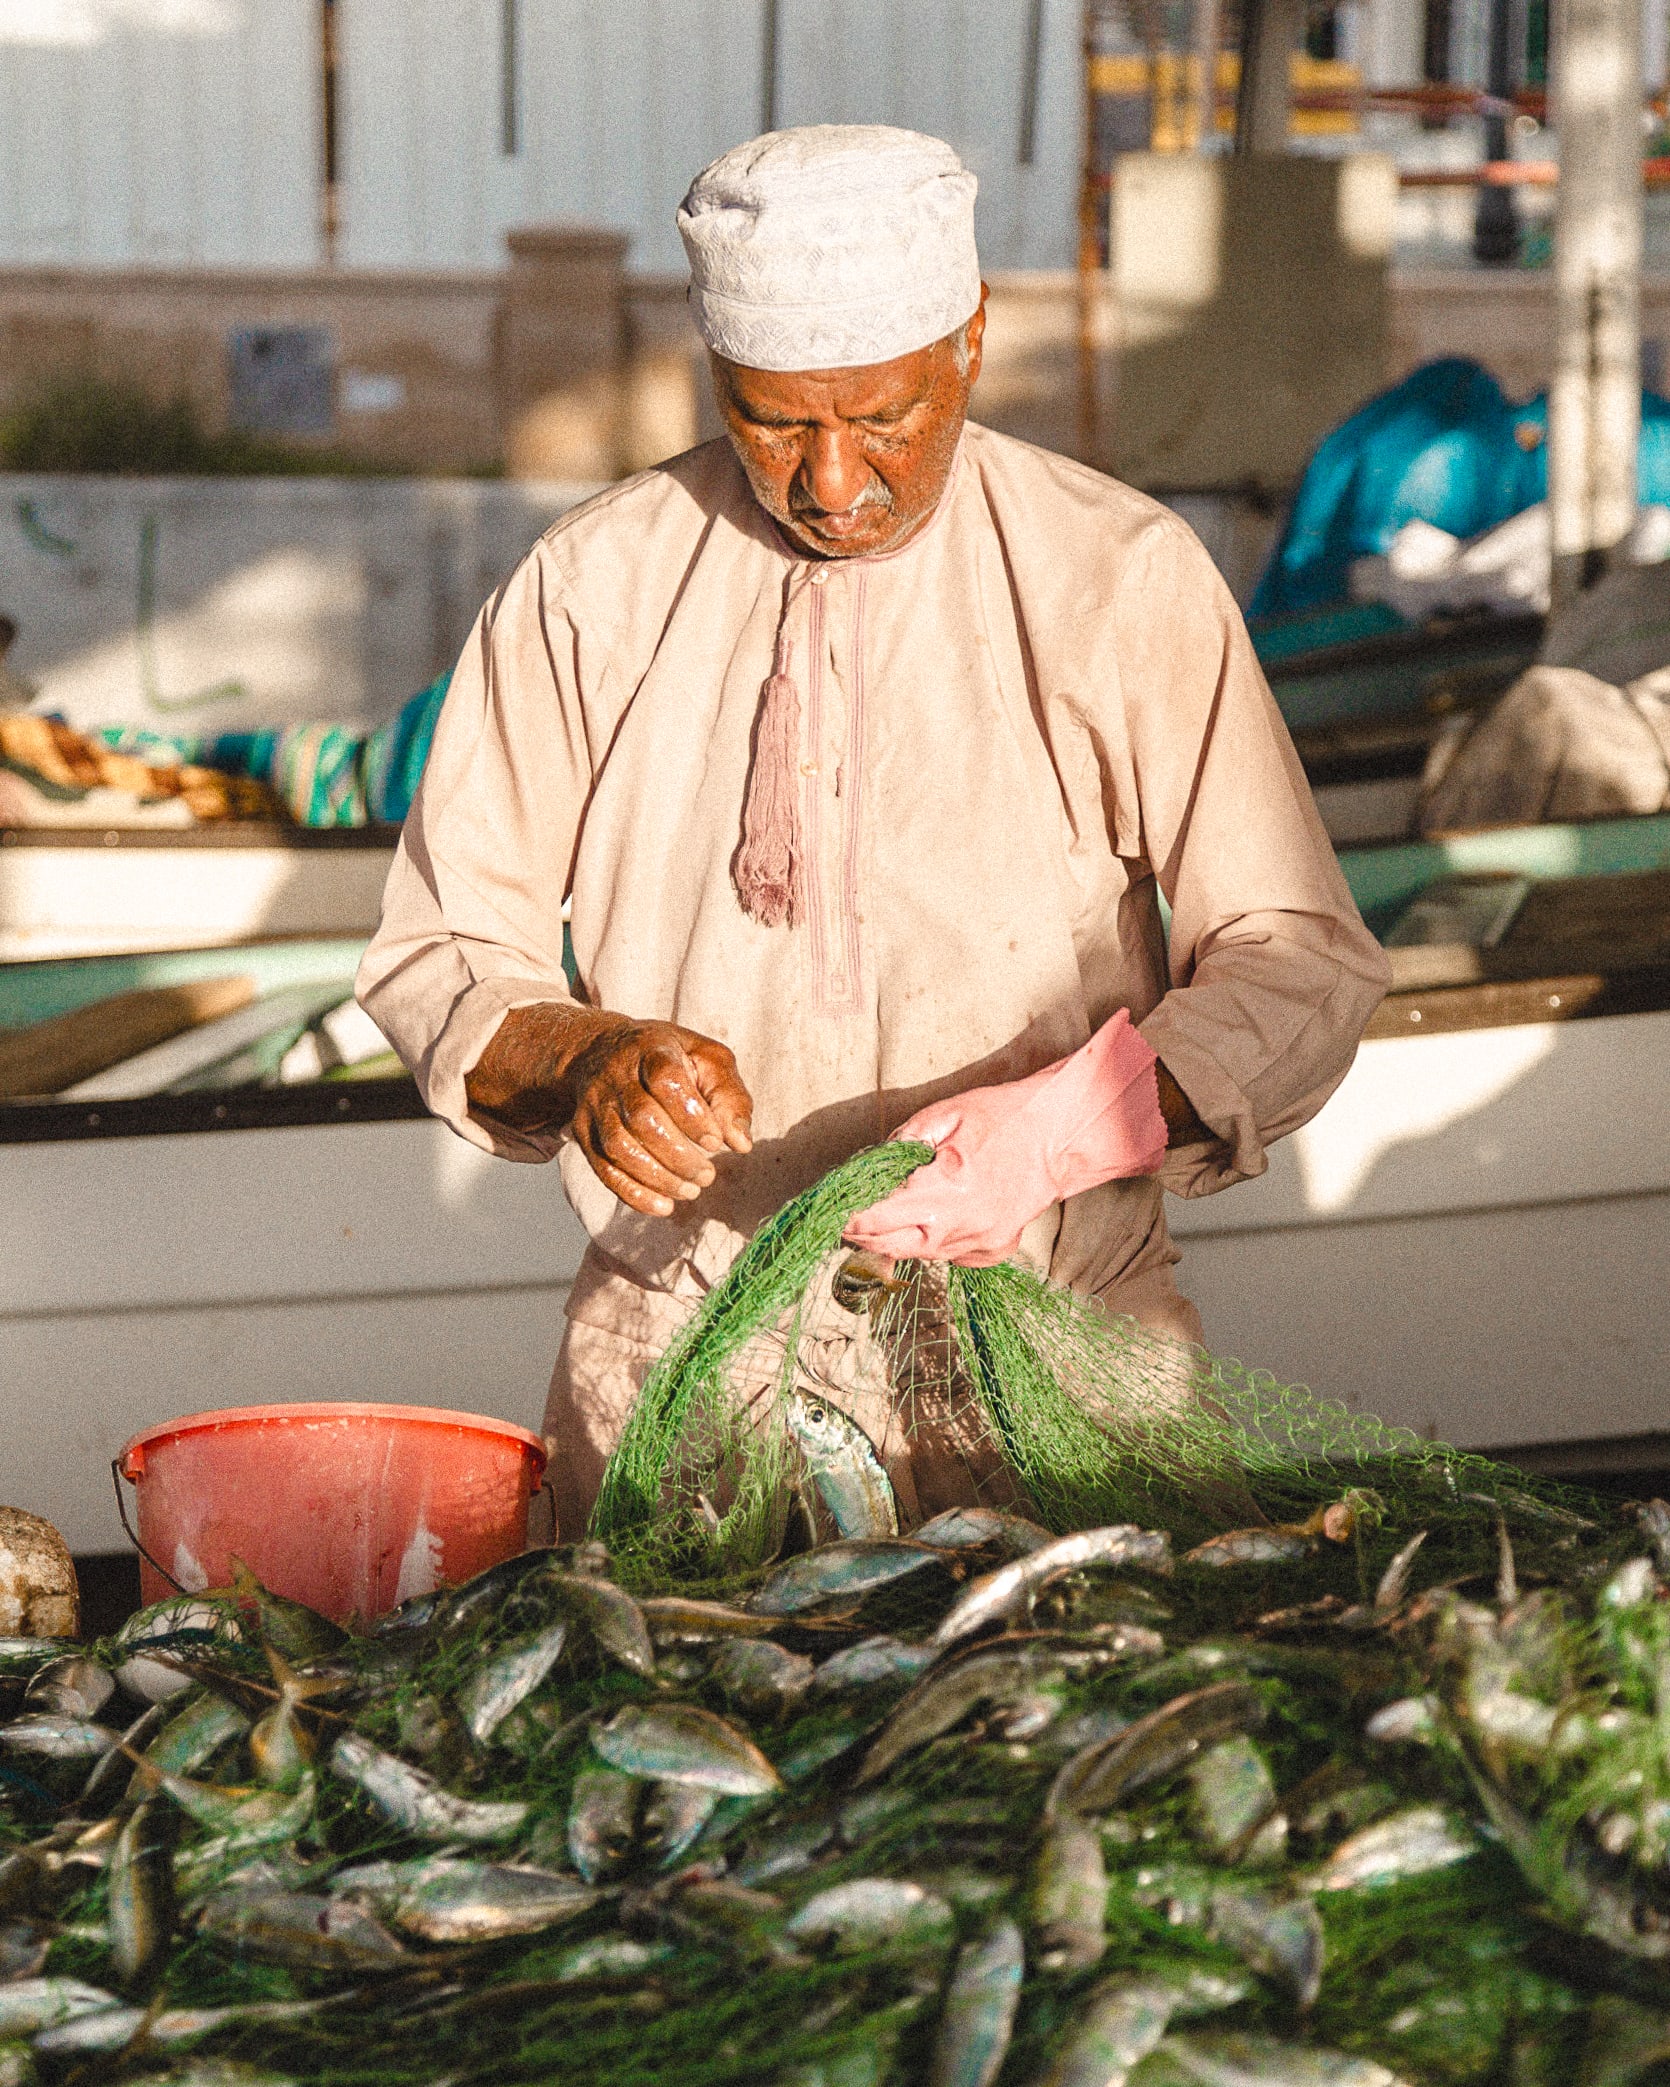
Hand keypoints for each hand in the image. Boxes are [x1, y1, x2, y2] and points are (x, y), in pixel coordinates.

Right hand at [466, 1004, 752, 1216]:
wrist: (600, 1052)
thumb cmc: (672, 1059)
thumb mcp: (708, 1060)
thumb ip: (730, 1097)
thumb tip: (741, 1143)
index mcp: (653, 1048)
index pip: (665, 1078)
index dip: (691, 1115)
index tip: (716, 1142)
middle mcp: (617, 1074)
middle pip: (641, 1118)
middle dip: (678, 1155)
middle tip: (707, 1175)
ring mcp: (595, 1104)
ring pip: (619, 1147)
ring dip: (658, 1177)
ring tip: (691, 1190)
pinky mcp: (584, 1132)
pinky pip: (603, 1168)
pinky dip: (633, 1193)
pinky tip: (663, 1206)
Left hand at [843, 1009, 1168, 1265]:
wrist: (1061, 1135)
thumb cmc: (1003, 1117)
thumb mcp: (942, 1116)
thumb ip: (898, 1145)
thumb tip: (865, 1170)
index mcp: (943, 1190)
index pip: (874, 1218)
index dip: (845, 1216)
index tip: (828, 1210)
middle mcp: (959, 1227)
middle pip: (888, 1248)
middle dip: (860, 1235)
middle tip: (843, 1220)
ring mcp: (979, 1244)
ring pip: (916, 1255)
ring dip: (892, 1240)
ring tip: (879, 1218)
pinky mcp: (993, 1251)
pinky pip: (947, 1256)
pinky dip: (930, 1241)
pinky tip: (931, 1218)